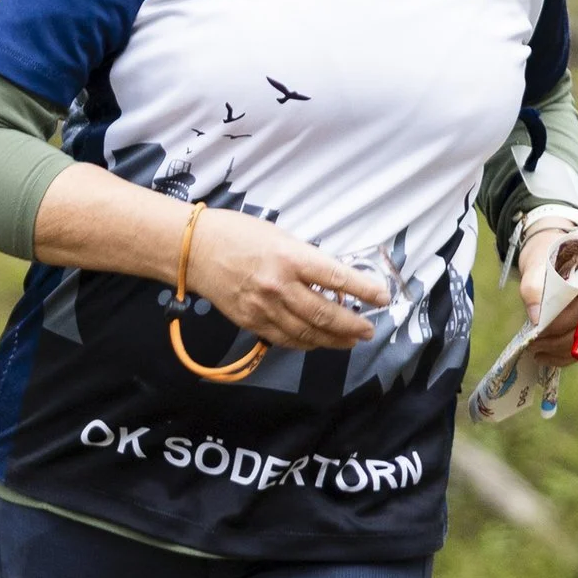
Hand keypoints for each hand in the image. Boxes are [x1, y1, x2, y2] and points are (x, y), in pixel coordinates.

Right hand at [190, 208, 389, 350]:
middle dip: (353, 325)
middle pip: (325, 314)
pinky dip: (306, 343)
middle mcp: (279, 286)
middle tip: (369, 329)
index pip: (336, 279)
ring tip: (351, 340)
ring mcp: (264, 307)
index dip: (364, 291)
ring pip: (308, 333)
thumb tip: (334, 280)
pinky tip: (319, 341)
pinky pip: (285, 339)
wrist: (194, 250)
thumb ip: (306, 259)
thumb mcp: (280, 236)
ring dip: (334, 340)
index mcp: (290, 257)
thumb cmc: (238, 234)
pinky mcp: (251, 322)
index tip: (382, 298)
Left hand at [517, 210, 577, 362]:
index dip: (561, 323)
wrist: (552, 251)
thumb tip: (537, 318)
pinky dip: (569, 353)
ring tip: (538, 353)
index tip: (537, 333)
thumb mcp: (535, 264)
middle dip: (560, 342)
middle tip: (534, 347)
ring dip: (564, 352)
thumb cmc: (546, 254)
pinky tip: (548, 355)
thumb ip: (534, 288)